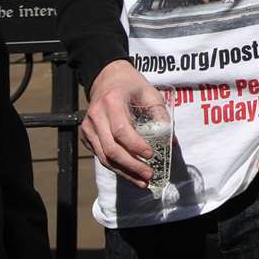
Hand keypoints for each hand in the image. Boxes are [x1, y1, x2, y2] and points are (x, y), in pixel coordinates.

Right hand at [80, 60, 162, 186]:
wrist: (107, 77)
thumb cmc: (131, 85)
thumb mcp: (150, 93)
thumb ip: (161, 116)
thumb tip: (171, 142)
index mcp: (112, 101)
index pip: (121, 130)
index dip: (135, 145)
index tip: (151, 155)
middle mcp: (96, 115)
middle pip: (110, 148)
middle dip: (131, 165)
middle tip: (148, 175)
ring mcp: (88, 127)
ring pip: (103, 157)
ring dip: (124, 172)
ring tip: (141, 181)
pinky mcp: (86, 135)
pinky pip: (100, 155)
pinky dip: (116, 167)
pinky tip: (130, 174)